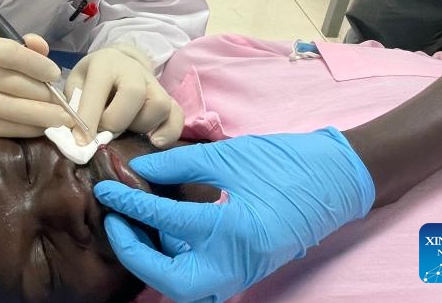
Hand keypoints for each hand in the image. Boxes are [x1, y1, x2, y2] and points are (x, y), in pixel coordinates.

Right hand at [0, 34, 71, 142]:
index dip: (36, 64)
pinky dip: (29, 129)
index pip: (10, 53)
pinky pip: (6, 128)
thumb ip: (29, 50)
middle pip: (15, 84)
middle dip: (45, 95)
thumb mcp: (9, 55)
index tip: (56, 75)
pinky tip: (43, 127)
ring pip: (12, 109)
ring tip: (62, 119)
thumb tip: (41, 46)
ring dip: (42, 116)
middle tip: (65, 104)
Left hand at [66, 43, 182, 145]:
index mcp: (105, 64)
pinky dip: (168, 132)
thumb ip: (74, 106)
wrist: (118, 63)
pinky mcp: (169, 98)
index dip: (88, 119)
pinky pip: (177, 116)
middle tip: (105, 134)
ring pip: (159, 105)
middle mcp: (133, 70)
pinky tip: (154, 142)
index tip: (81, 142)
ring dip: (141, 126)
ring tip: (127, 132)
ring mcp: (154, 84)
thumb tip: (74, 137)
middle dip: (116, 121)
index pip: (98, 91)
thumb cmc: (92, 78)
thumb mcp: (76, 84)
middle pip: (134, 93)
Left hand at [94, 128, 374, 302]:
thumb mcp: (227, 156)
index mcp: (234, 228)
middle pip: (170, 280)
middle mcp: (238, 262)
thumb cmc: (284, 162)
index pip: (166, 220)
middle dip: (135, 254)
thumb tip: (139, 168)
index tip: (105, 188)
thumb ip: (179, 165)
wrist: (336, 179)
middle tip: (115, 221)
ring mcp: (244, 273)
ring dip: (152, 262)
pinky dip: (176, 261)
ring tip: (131, 223)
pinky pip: (201, 278)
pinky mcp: (246, 272)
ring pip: (184, 286)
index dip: (129, 203)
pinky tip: (160, 231)